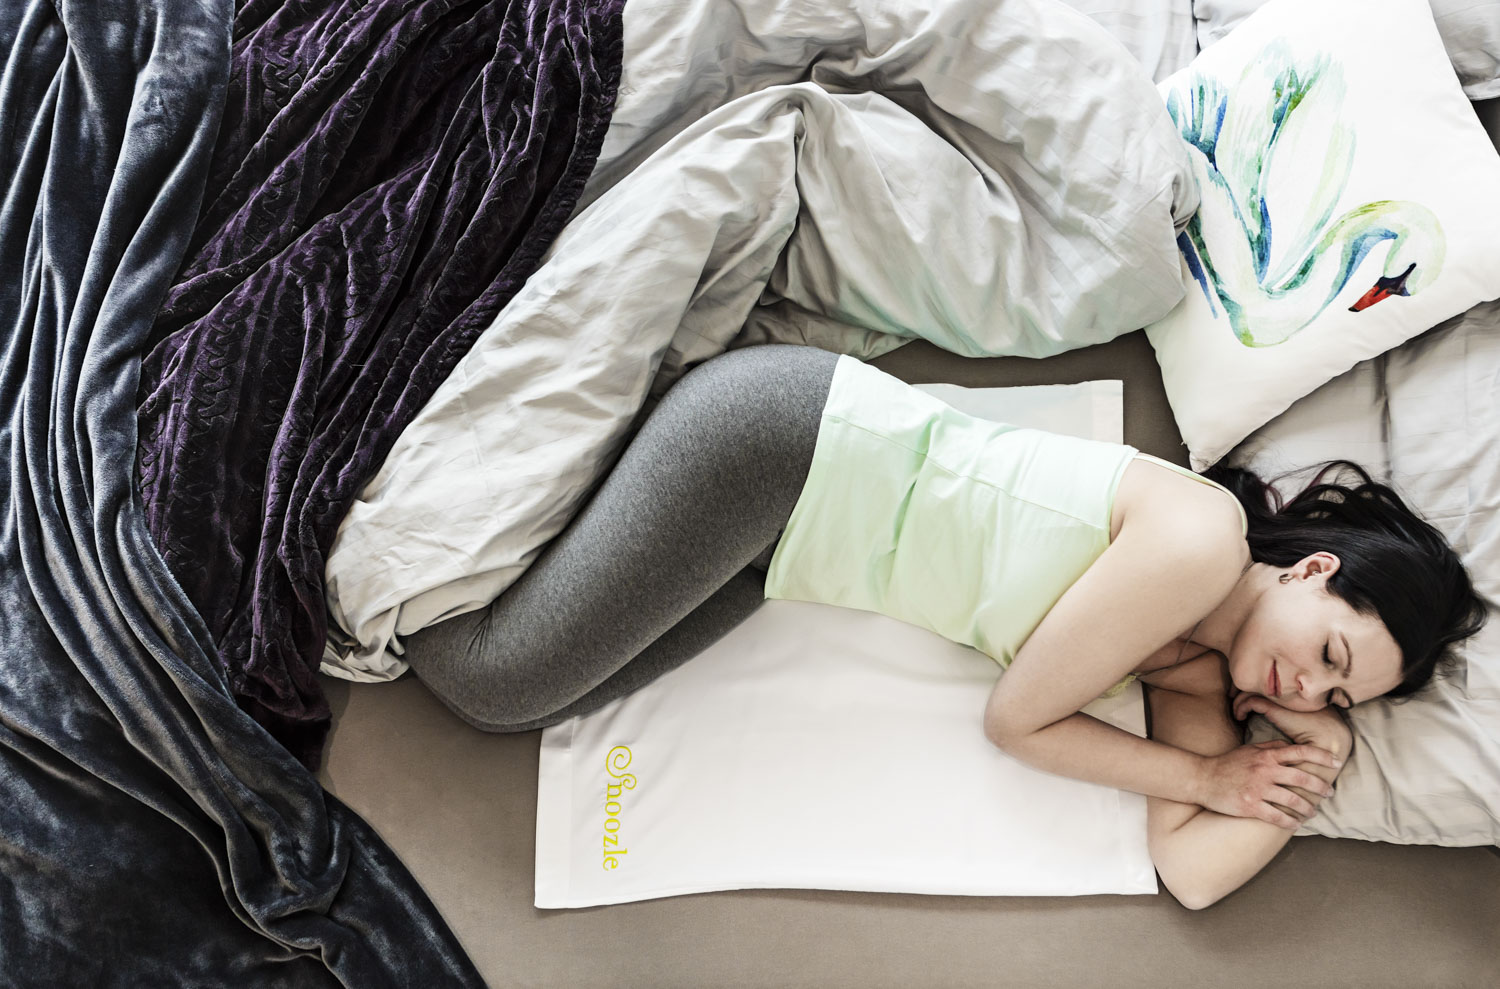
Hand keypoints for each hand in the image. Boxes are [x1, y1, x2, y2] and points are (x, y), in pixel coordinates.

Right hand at [1194, 739, 1341, 829]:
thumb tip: (1290, 746)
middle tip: (1329, 792)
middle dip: (1320, 786)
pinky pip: (1277, 817)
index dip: (1321, 756)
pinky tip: (1296, 825)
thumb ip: (1271, 747)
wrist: (1202, 779)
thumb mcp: (1249, 750)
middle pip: (1302, 778)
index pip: (1300, 752)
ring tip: (1313, 812)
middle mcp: (1265, 770)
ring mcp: (1258, 789)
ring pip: (1293, 800)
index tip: (1336, 761)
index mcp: (1266, 755)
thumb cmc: (1227, 764)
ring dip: (1307, 808)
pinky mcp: (1251, 806)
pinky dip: (1290, 822)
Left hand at [1231, 689, 1353, 759]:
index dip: (1255, 689)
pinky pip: (1250, 701)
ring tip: (1236, 711)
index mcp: (1297, 694)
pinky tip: (1240, 716)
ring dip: (1239, 700)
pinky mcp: (1275, 707)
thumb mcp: (1308, 723)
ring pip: (1252, 690)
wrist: (1330, 743)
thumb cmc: (1321, 738)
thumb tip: (1278, 715)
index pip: (1271, 683)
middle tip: (1234, 699)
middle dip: (1243, 690)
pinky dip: (1241, 706)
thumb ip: (1293, 715)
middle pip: (1259, 682)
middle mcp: (1289, 692)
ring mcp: (1282, 698)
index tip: (1243, 697)